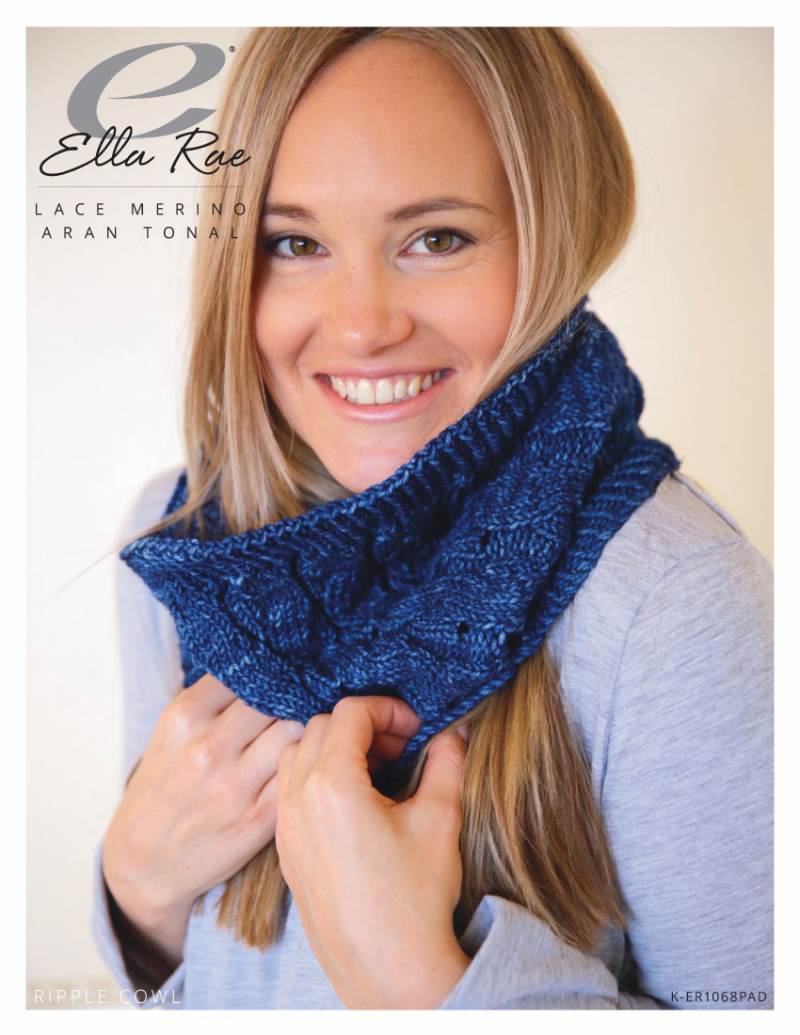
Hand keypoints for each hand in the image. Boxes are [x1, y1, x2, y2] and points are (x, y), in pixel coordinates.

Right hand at [103, 674, 304, 929]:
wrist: (144, 862)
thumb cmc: (163, 788)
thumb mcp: (171, 734)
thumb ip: (212, 700)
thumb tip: (265, 665)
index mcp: (184, 718)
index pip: (246, 670)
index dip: (270, 667)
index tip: (284, 667)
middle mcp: (209, 748)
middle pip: (276, 697)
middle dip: (293, 693)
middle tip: (308, 692)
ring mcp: (235, 784)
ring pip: (295, 730)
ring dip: (306, 724)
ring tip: (309, 723)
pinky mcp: (259, 817)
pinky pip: (299, 771)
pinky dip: (309, 760)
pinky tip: (310, 756)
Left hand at [274, 695, 470, 1008]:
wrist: (387, 971)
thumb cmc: (414, 899)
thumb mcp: (440, 820)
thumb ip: (446, 762)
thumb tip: (455, 731)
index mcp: (331, 785)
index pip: (349, 712)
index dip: (387, 709)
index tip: (415, 726)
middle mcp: (297, 801)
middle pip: (318, 726)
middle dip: (361, 726)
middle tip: (400, 747)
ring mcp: (285, 828)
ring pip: (296, 755)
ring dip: (333, 748)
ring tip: (375, 772)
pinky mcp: (286, 852)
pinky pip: (288, 791)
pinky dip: (316, 777)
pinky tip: (355, 802)